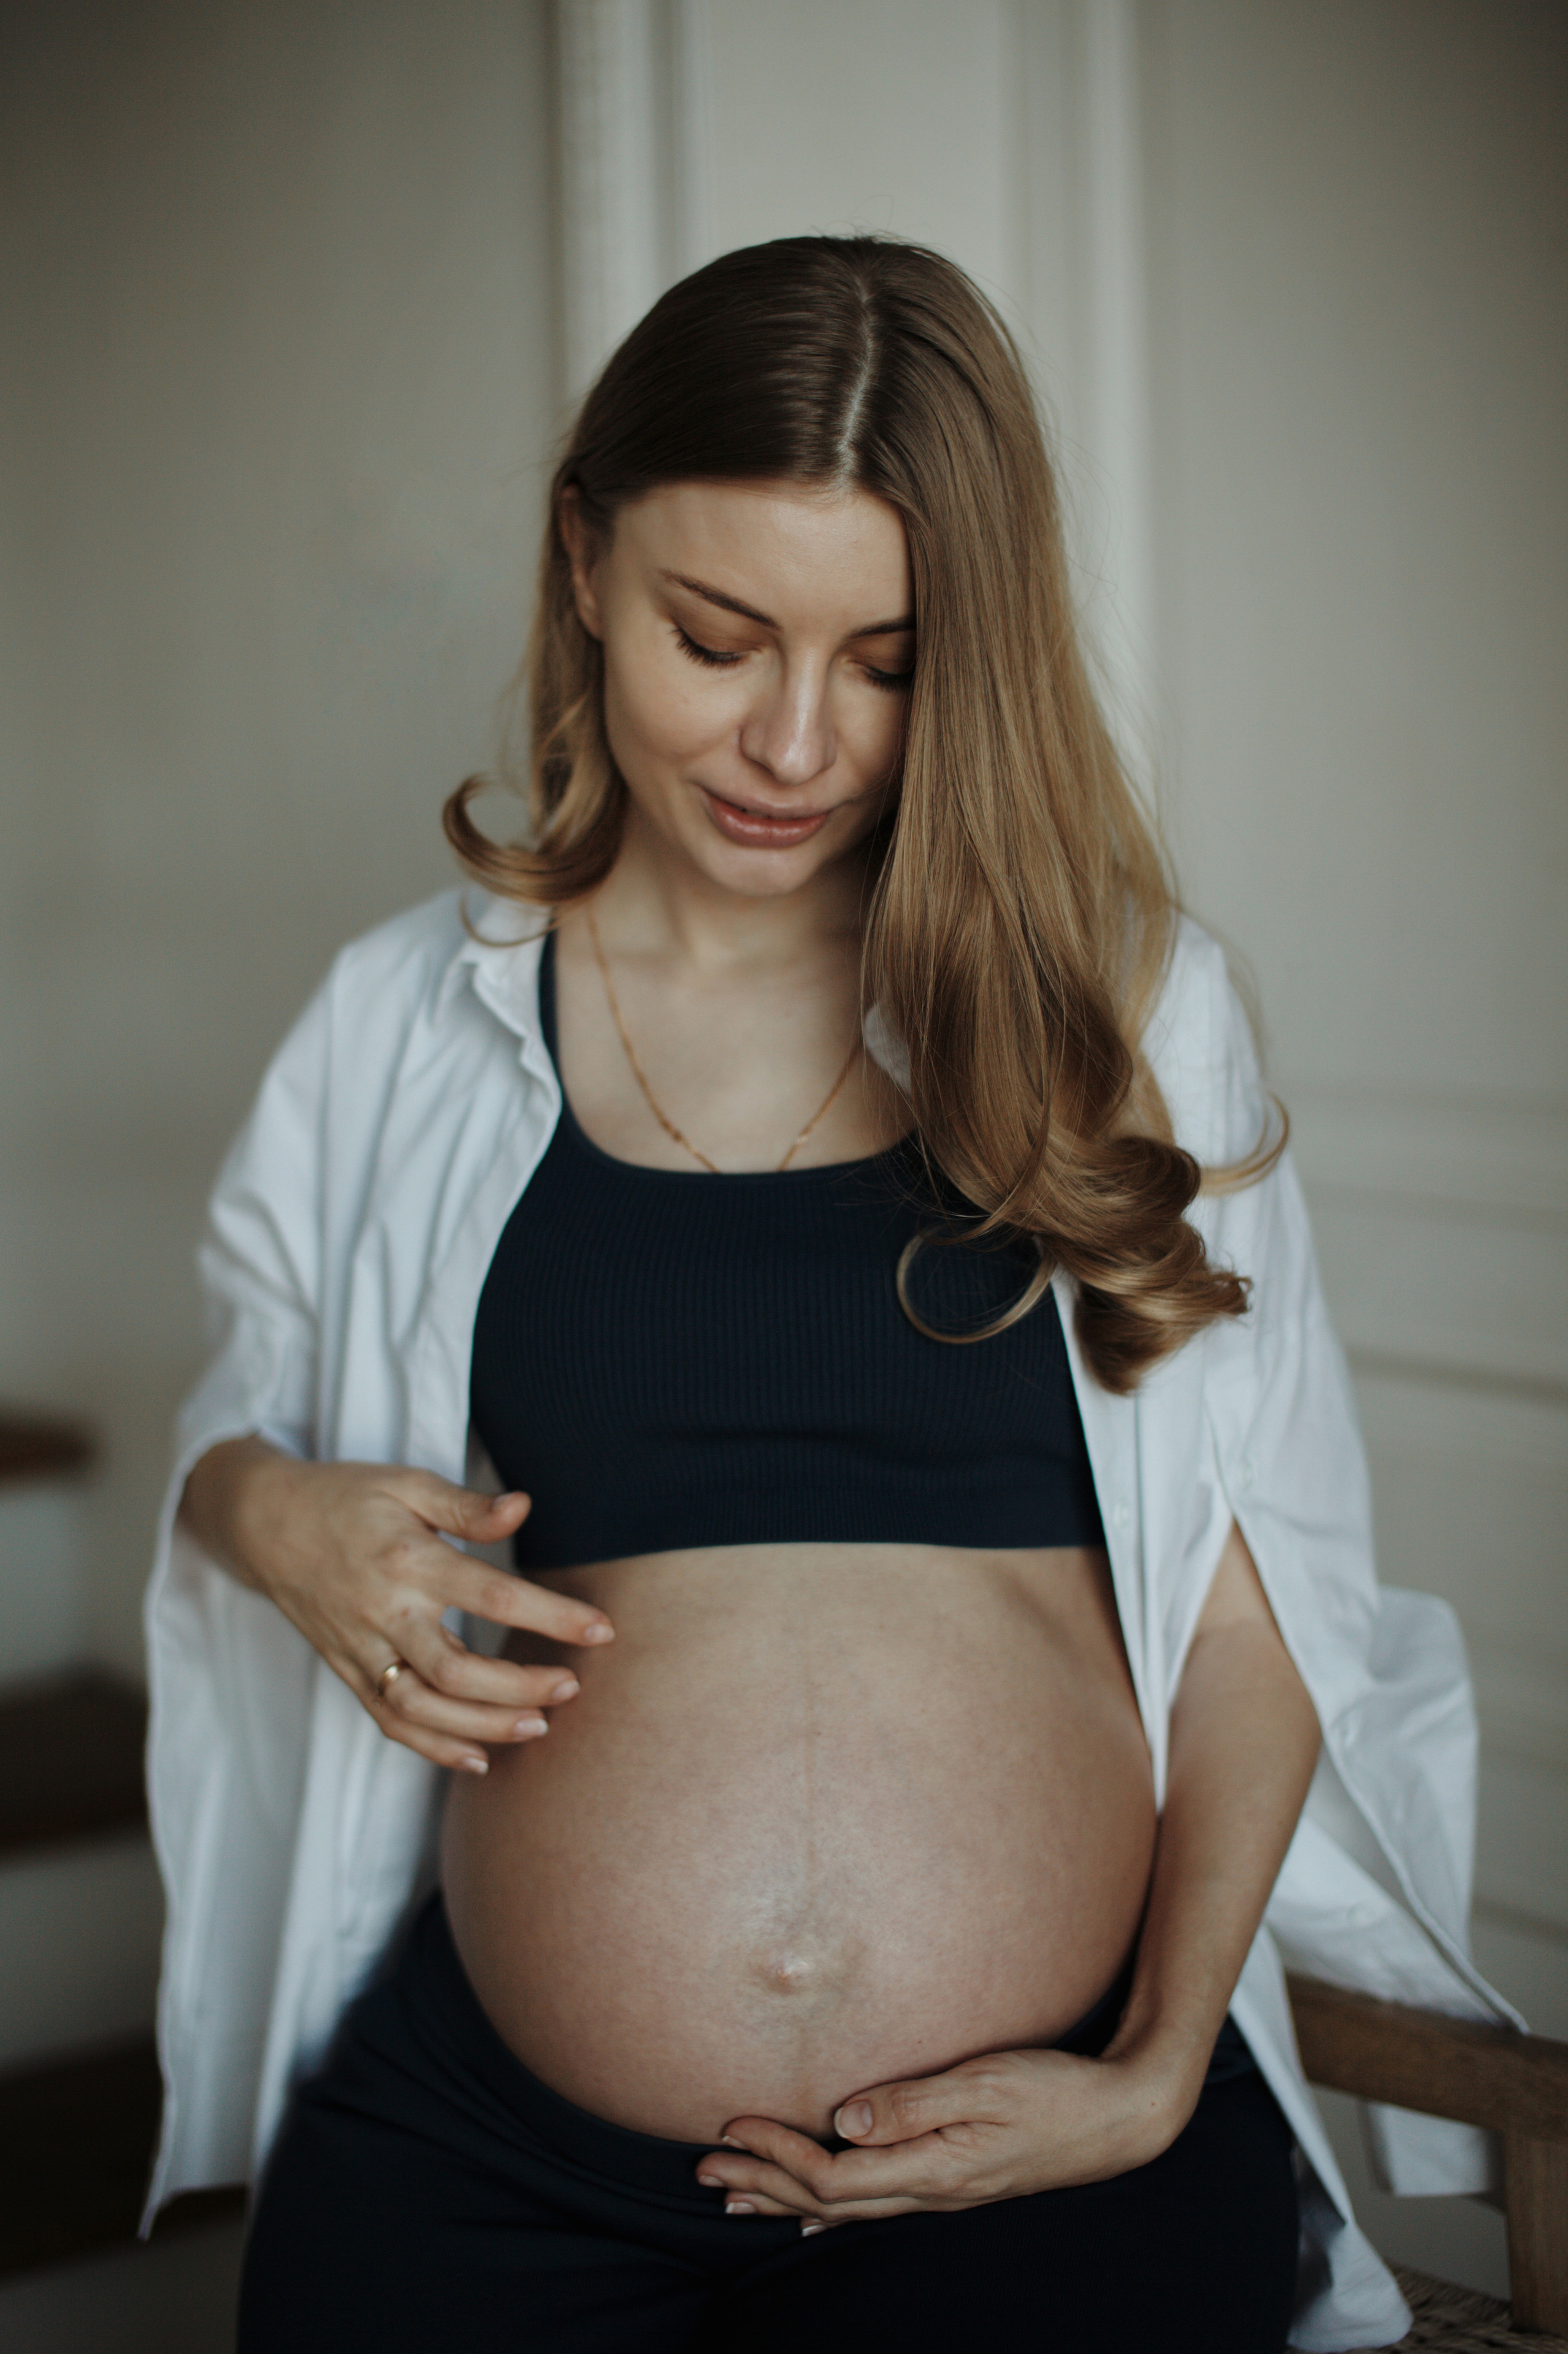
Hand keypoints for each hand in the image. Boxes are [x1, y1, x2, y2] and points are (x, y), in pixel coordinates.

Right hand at [179, 1439, 612, 1772]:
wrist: (263, 1524)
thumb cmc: (345, 1497)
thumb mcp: (406, 1484)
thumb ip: (466, 1506)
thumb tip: (524, 1508)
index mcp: (408, 1561)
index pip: (492, 1596)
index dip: (552, 1617)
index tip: (601, 1630)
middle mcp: (385, 1613)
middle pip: (458, 1670)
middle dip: (522, 1686)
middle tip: (572, 1686)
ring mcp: (363, 1649)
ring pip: (425, 1708)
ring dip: (484, 1726)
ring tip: (538, 1727)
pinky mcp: (348, 1671)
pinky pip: (391, 1722)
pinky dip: (434, 1746)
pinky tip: (477, 1757)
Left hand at [695, 2042, 1195, 2226]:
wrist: (1120, 2119)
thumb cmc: (1057, 2091)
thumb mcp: (986, 2083)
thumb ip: (914, 2101)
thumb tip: (844, 2119)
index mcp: (933, 2167)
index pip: (831, 2172)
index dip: (777, 2150)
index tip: (732, 2123)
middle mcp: (931, 2190)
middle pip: (827, 2196)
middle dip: (762, 2180)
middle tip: (704, 2167)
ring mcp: (944, 2191)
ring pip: (847, 2204)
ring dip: (785, 2196)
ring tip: (736, 2195)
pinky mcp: (956, 2180)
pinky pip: (877, 2202)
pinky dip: (833, 2203)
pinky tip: (815, 2210)